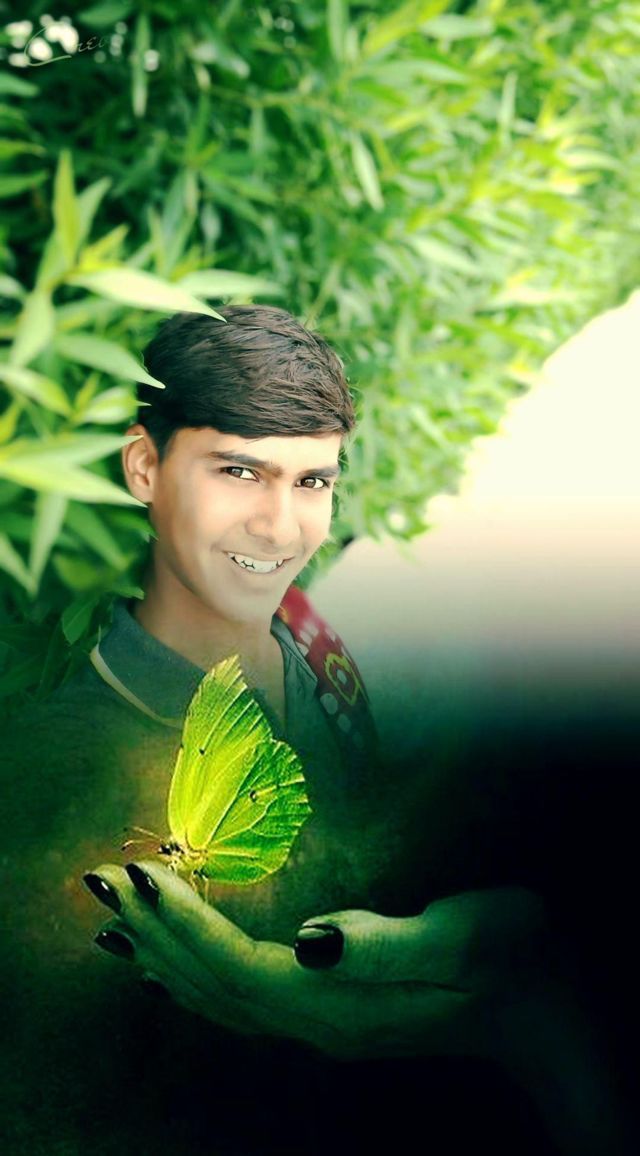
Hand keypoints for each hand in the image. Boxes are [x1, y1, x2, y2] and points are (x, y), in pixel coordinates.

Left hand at [84, 863, 546, 1060]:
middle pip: (212, 983)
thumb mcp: (467, 940)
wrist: (548, 1014)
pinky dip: (193, 977)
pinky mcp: (330, 1013)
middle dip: (153, 932)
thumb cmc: (516, 961)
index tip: (137, 874)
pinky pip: (238, 999)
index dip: (182, 922)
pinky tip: (172, 968)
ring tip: (111, 923)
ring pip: (218, 996)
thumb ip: (388, 943)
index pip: (236, 964)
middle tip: (100, 882)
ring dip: (162, 956)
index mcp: (341, 1003)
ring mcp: (322, 1024)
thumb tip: (312, 938)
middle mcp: (318, 1022)